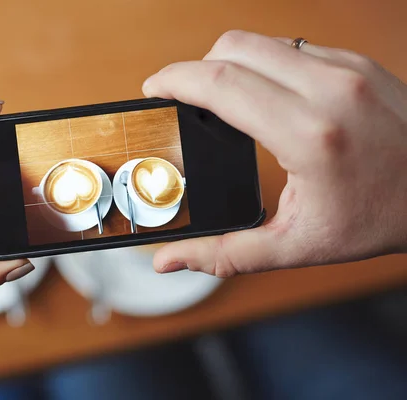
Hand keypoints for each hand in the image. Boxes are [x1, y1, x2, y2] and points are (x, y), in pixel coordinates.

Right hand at [143, 30, 406, 276]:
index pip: (221, 83)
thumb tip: (169, 260)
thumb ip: (225, 254)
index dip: (174, 80)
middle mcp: (329, 88)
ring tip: (219, 97)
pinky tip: (264, 95)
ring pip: (261, 41)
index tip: (153, 89)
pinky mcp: (355, 63)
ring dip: (228, 63)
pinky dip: (263, 64)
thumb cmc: (380, 219)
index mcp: (309, 134)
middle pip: (233, 48)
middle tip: (181, 96)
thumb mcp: (297, 246)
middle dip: (194, 68)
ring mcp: (346, 69)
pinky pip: (291, 47)